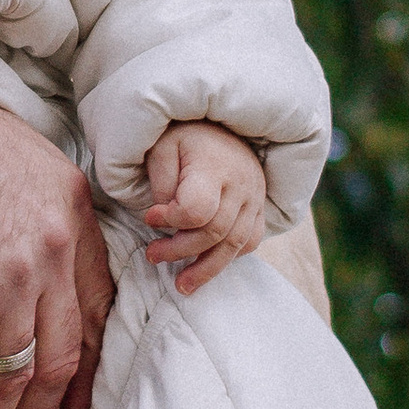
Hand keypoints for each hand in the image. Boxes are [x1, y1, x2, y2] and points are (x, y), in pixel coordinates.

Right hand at [0, 58, 115, 408]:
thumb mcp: (16, 159)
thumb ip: (38, 214)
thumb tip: (24, 271)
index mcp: (71, 214)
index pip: (96, 312)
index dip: (87, 370)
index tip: (75, 404)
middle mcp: (52, 253)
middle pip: (59, 359)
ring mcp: (8, 281)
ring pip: (13, 381)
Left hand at [142, 121, 265, 292]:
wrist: (220, 123)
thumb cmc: (183, 136)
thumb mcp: (161, 147)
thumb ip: (160, 181)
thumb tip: (164, 217)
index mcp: (214, 166)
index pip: (197, 210)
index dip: (170, 220)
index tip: (149, 217)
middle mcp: (240, 184)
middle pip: (214, 233)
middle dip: (180, 251)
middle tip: (152, 255)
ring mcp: (254, 197)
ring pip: (235, 245)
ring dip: (206, 269)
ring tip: (181, 285)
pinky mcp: (259, 206)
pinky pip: (250, 241)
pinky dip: (229, 257)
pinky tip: (207, 264)